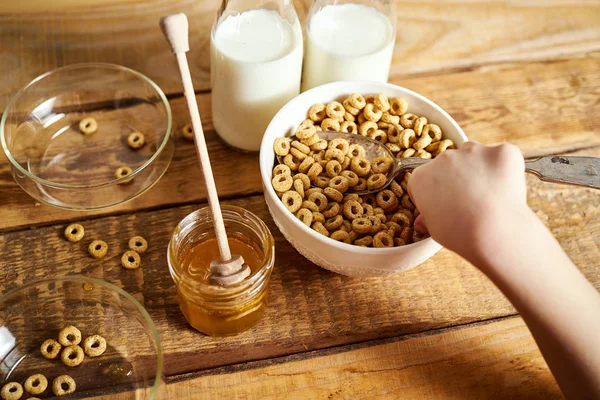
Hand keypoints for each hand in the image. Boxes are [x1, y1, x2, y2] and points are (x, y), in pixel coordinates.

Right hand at [407, 142, 526, 258]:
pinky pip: (502, 157)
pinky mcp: (501, 151)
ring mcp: (473, 151)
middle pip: (449, 164)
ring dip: (480, 168)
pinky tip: (506, 190)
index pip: (425, 179)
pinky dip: (505, 170)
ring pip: (475, 155)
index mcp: (421, 177)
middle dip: (457, 178)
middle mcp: (443, 158)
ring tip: (490, 196)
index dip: (435, 193)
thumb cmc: (460, 234)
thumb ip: (428, 218)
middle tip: (470, 202)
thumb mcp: (434, 230)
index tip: (444, 205)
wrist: (494, 231)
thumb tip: (423, 221)